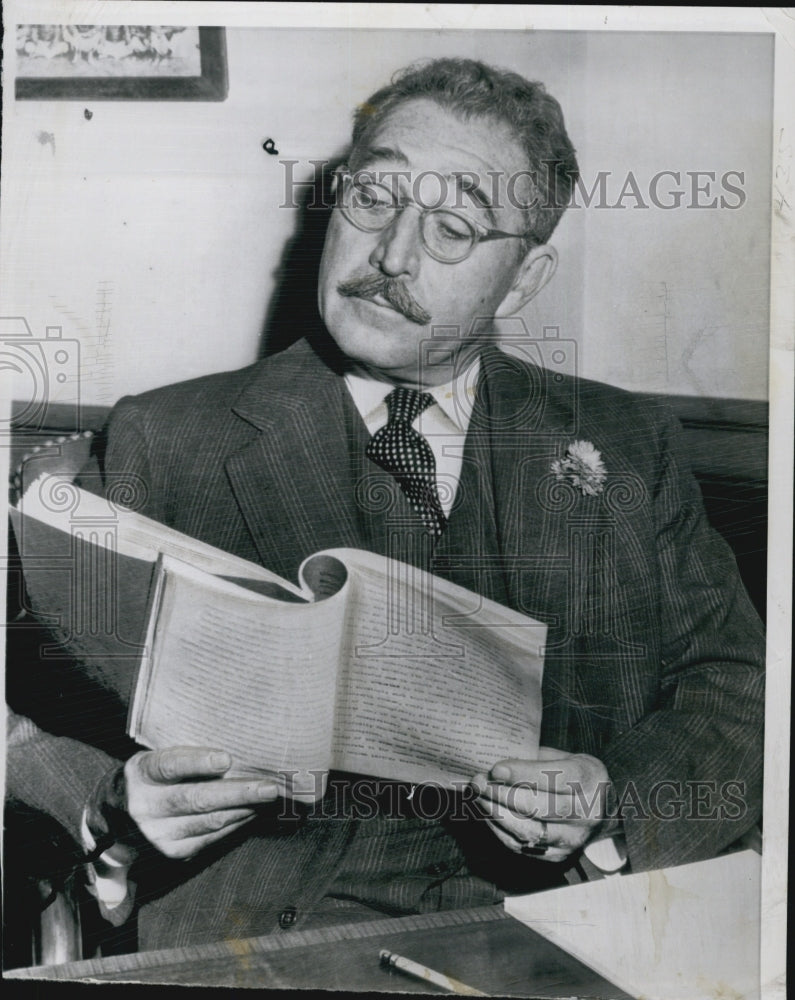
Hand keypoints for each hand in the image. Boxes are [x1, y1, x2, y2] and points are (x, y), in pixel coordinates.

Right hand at [124, 746, 278, 859]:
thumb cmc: (155, 775)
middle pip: (196, 799)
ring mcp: (158, 833)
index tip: (227, 759)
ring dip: (243, 809)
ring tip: (268, 797)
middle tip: (269, 786)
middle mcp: (145, 806)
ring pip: (208, 821)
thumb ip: (188, 755)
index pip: (169, 765)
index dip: (197, 762)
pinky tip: (254, 811)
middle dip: (237, 793)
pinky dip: (236, 823)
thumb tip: (236, 752)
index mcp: (141, 772)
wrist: (120, 815)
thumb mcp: (159, 756)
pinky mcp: (173, 852)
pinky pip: (211, 838)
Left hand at [471, 747, 609, 862]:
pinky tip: (487, 812)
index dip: (524, 774)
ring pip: (529, 831)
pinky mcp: (558, 856)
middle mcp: (587, 814)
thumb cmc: (574, 776)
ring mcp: (573, 839)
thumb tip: (496, 758)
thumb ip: (536, 758)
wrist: (600, 811)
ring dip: (497, 813)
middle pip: (541, 808)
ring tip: (478, 797)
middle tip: (479, 782)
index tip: (496, 769)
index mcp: (591, 780)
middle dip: (504, 795)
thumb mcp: (565, 756)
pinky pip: (522, 846)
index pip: (556, 778)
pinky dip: (500, 829)